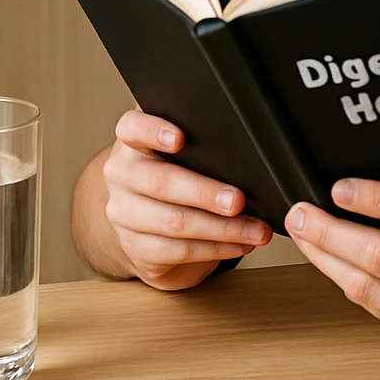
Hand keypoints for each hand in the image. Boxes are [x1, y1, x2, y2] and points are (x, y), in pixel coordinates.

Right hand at [101, 108, 272, 290]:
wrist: (149, 225)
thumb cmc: (180, 176)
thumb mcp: (187, 154)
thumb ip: (204, 145)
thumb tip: (253, 157)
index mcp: (134, 142)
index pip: (133, 128)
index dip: (153, 132)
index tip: (179, 139)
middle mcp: (123, 175)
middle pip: (160, 181)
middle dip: (205, 192)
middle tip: (238, 200)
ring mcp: (124, 213)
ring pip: (174, 222)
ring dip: (223, 228)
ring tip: (256, 230)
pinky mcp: (135, 247)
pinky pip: (178, 250)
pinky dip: (216, 249)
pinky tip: (239, 244)